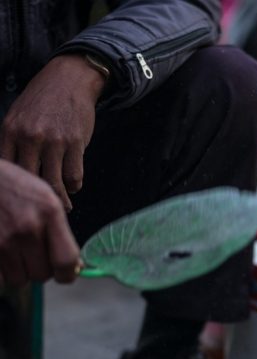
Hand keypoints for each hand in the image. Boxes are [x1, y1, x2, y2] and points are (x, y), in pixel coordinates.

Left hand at [0, 54, 105, 209]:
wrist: (69, 80)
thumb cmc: (42, 102)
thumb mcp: (17, 117)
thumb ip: (13, 143)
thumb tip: (16, 176)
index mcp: (10, 131)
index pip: (9, 170)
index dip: (17, 189)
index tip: (23, 200)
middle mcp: (30, 137)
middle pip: (31, 181)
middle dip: (39, 198)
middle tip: (44, 208)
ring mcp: (54, 141)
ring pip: (54, 183)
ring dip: (61, 198)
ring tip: (64, 204)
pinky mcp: (75, 144)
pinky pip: (74, 176)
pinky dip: (74, 186)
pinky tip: (72, 186)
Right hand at [0, 159, 80, 286]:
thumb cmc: (13, 185)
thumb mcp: (44, 196)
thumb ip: (60, 230)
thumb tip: (75, 266)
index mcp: (49, 211)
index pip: (66, 260)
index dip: (68, 274)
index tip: (65, 274)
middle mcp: (27, 226)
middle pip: (42, 275)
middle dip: (40, 269)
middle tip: (33, 254)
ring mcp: (2, 238)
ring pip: (19, 279)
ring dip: (18, 271)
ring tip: (13, 249)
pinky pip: (0, 278)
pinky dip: (2, 271)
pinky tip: (2, 252)